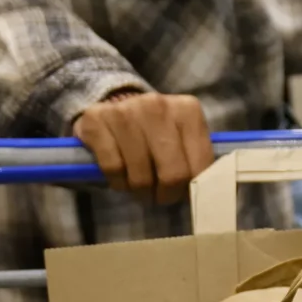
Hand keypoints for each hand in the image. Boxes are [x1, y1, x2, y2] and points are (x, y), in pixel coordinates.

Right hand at [74, 91, 213, 202]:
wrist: (112, 105)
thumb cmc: (153, 131)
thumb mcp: (180, 137)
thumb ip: (194, 157)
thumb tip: (205, 193)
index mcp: (187, 110)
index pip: (200, 166)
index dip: (190, 189)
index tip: (181, 193)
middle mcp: (157, 106)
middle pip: (172, 174)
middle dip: (165, 195)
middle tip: (159, 196)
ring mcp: (125, 111)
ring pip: (140, 176)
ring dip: (140, 191)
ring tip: (138, 186)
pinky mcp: (97, 121)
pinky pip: (113, 169)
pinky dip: (117, 183)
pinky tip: (120, 177)